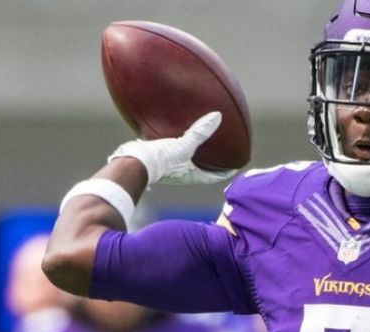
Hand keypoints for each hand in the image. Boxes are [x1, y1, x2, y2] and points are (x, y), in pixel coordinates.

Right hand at [108, 111, 235, 185]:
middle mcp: (183, 174)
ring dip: (196, 150)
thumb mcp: (183, 145)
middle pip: (204, 167)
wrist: (131, 162)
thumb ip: (200, 132)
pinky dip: (179, 141)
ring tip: (201, 138)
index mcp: (193, 175)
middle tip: (224, 149)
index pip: (216, 175)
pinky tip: (175, 128)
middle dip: (214, 160)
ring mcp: (170, 167)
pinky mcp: (159, 158)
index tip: (237, 162)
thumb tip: (217, 116)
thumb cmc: (159, 159)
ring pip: (189, 158)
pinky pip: (174, 148)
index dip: (228, 170)